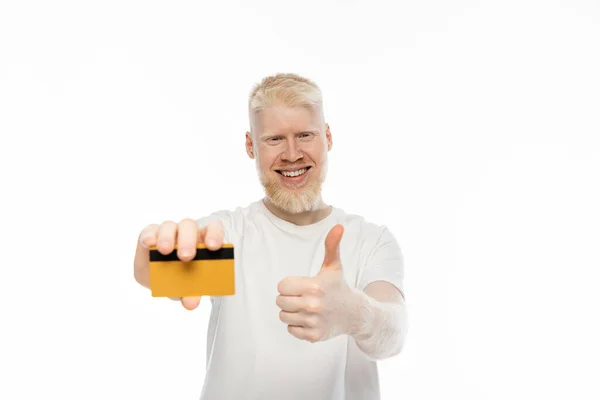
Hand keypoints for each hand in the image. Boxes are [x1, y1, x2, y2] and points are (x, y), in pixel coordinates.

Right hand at [134, 218, 224, 309]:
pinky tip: (150, 243)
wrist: (160, 279)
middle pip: (189, 226)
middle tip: (186, 257)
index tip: (214, 246)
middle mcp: (186, 232)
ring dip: (167, 237)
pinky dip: (149, 236)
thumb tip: (191, 303)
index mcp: (203, 240)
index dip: (215, 234)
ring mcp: (168, 231)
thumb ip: (191, 293)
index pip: (213, 228)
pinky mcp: (149, 235)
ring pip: (169, 226)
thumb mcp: (186, 288)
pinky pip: (149, 231)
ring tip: (165, 251)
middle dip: (188, 240)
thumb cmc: (182, 278)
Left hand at [276, 224, 357, 341]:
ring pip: (283, 316)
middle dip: (289, 298)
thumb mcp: (334, 266)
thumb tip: (338, 226)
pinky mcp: (313, 336)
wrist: (355, 314)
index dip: (289, 285)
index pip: (281, 287)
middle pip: (280, 302)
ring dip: (291, 312)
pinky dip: (297, 325)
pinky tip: (310, 319)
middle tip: (303, 297)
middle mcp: (313, 306)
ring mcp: (313, 322)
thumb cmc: (338, 286)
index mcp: (314, 286)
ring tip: (307, 308)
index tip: (301, 286)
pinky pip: (291, 329)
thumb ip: (332, 245)